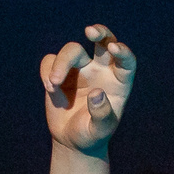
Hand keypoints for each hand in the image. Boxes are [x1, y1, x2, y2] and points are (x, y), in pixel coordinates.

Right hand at [40, 25, 136, 152]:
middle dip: (99, 32)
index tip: (115, 48)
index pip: (125, 60)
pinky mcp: (60, 72)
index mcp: (118, 82)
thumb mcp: (99, 131)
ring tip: (54, 85)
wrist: (72, 142)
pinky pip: (51, 60)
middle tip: (90, 31)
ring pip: (72, 50)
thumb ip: (101, 114)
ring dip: (61, 63)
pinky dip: (47, 71)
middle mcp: (101, 70)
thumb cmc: (91, 135)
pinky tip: (50, 89)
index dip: (122, 51)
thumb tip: (97, 93)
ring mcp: (80, 69)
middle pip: (103, 41)